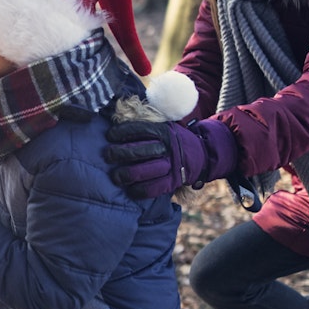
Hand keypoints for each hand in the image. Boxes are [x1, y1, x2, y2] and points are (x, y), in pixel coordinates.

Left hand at [105, 117, 238, 198]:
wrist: (201, 155)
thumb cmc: (172, 141)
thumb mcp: (164, 126)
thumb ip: (146, 126)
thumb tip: (119, 118)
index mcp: (164, 131)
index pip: (139, 129)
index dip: (121, 132)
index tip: (110, 135)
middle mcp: (167, 147)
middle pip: (138, 151)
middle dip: (119, 153)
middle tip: (108, 155)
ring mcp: (171, 165)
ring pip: (144, 171)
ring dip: (125, 174)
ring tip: (115, 176)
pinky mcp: (173, 181)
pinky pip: (153, 188)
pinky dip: (139, 190)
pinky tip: (130, 189)